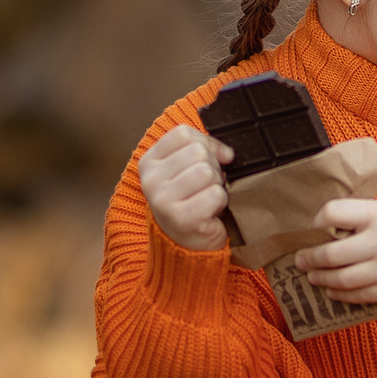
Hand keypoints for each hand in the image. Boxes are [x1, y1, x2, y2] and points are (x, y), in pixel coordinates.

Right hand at [138, 125, 232, 251]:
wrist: (186, 244)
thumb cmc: (190, 200)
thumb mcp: (187, 167)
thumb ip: (202, 148)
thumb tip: (227, 153)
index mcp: (149, 161)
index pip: (183, 134)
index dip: (205, 144)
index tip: (209, 161)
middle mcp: (150, 179)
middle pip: (198, 152)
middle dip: (212, 168)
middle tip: (205, 187)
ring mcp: (162, 200)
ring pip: (207, 172)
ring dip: (216, 186)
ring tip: (206, 198)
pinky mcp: (181, 218)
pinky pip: (215, 194)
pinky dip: (219, 202)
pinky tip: (209, 212)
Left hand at [292, 197, 376, 304]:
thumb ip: (368, 215)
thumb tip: (334, 226)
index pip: (332, 213)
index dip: (316, 222)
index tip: (313, 228)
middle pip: (329, 252)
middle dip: (309, 258)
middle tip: (301, 259)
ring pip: (340, 279)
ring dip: (320, 279)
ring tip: (312, 276)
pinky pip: (359, 295)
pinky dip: (340, 294)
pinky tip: (333, 291)